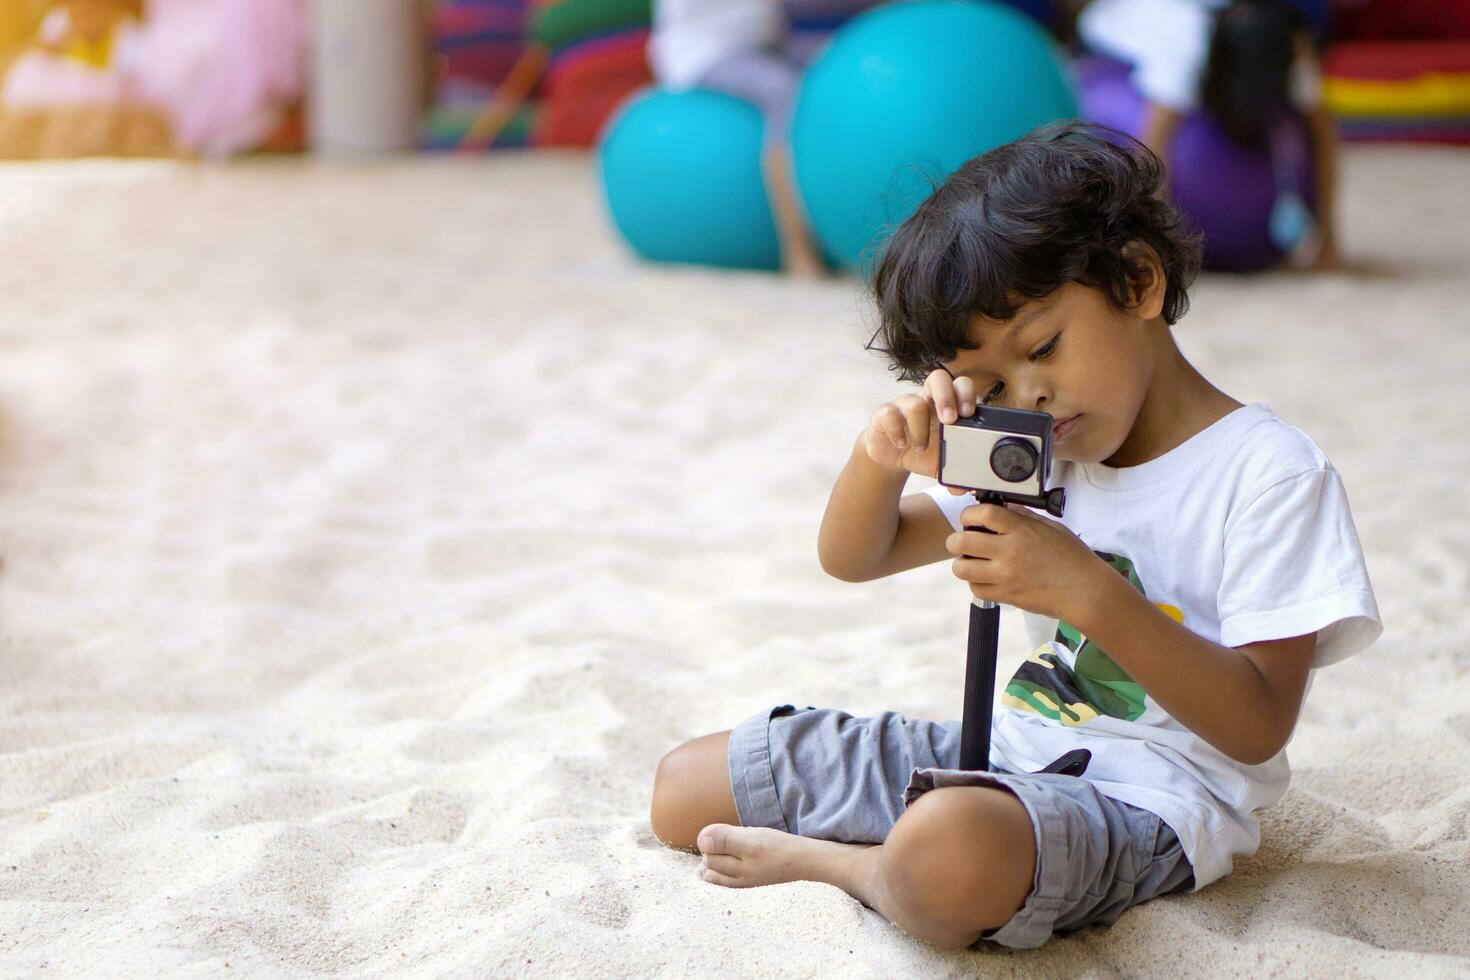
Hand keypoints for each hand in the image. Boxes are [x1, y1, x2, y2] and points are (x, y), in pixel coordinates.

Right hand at [862, 368, 976, 485]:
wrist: (892, 456)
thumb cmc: (922, 451)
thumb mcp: (941, 462)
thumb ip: (955, 472)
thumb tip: (964, 488)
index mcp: (945, 404)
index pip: (959, 385)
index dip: (965, 393)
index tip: (969, 414)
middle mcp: (926, 398)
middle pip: (938, 377)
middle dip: (946, 397)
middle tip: (950, 420)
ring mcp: (903, 405)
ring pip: (914, 402)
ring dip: (921, 428)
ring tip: (922, 447)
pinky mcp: (883, 414)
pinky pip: (888, 413)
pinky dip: (896, 431)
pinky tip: (901, 444)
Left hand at [946, 502, 1112, 622]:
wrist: (1085, 591)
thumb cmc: (1072, 557)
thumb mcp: (1050, 527)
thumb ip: (1023, 516)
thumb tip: (1002, 507)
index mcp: (1021, 530)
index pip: (983, 513)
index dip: (969, 514)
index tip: (970, 518)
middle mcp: (1010, 551)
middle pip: (961, 541)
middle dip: (956, 540)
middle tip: (963, 541)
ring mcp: (1006, 575)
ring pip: (961, 568)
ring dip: (962, 563)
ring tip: (972, 561)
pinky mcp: (1006, 595)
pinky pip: (976, 589)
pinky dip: (976, 583)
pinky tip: (985, 578)